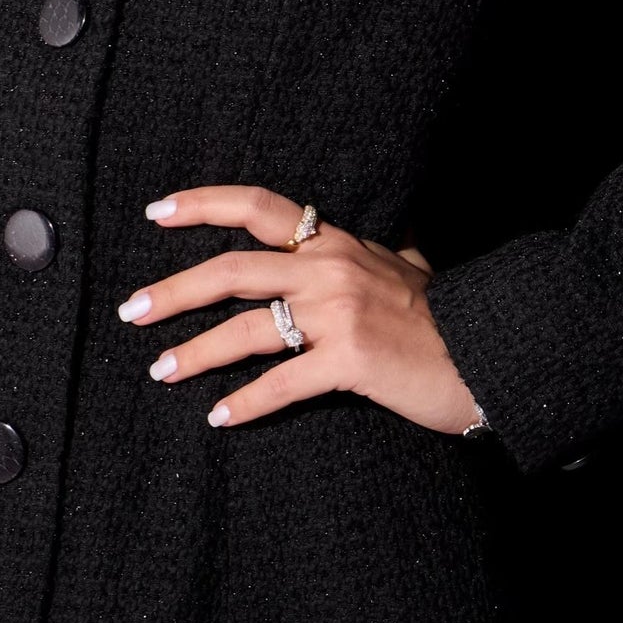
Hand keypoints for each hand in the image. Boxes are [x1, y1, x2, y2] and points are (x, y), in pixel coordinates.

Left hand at [118, 183, 483, 435]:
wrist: (490, 355)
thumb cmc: (447, 315)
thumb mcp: (411, 264)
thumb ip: (387, 246)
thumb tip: (397, 225)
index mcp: (336, 242)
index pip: (259, 207)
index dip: (204, 204)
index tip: (156, 211)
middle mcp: (331, 269)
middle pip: (234, 270)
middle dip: (175, 290)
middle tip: (133, 309)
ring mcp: (339, 314)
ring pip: (247, 330)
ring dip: (196, 353)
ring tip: (160, 370)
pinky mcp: (350, 361)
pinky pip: (283, 384)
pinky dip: (246, 403)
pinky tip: (219, 417)